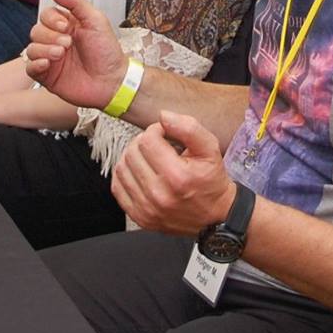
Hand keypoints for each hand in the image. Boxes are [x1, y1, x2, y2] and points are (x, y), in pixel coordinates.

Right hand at [24, 0, 124, 109]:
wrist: (112, 80)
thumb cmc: (107, 52)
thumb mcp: (95, 20)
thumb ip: (75, 1)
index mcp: (67, 26)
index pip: (46, 15)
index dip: (52, 20)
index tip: (65, 26)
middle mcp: (56, 41)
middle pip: (36, 30)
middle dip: (50, 36)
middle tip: (67, 43)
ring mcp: (51, 59)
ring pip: (31, 48)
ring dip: (44, 49)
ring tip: (61, 54)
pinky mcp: (48, 76)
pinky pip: (30, 67)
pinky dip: (35, 64)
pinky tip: (48, 63)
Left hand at [111, 111, 236, 235]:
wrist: (215, 216)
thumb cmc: (211, 181)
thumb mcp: (210, 149)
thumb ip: (189, 128)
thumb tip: (163, 116)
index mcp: (177, 176)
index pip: (148, 140)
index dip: (155, 130)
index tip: (165, 134)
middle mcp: (159, 194)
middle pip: (133, 152)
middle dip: (144, 142)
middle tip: (158, 145)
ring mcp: (147, 208)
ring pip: (122, 168)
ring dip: (133, 157)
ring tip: (149, 158)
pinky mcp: (139, 216)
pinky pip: (117, 187)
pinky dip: (125, 174)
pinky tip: (139, 171)